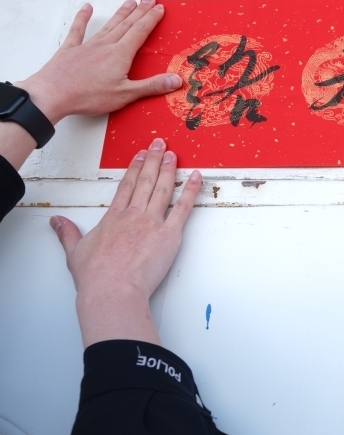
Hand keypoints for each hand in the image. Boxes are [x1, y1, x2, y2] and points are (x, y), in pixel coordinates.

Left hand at [14, 0, 180, 123]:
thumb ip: (151, 86)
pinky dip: (83, 17)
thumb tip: (176, 79)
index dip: (151, 19)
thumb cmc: (89, 96)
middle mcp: (106, 45)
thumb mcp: (126, 94)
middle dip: (140, 11)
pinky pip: (78, 30)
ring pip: (109, 25)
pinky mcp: (71, 50)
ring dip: (121, 13)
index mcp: (120, 55)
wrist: (53, 94)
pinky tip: (87, 8)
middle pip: (127, 25)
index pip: (140, 32)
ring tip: (130, 1)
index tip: (159, 9)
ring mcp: (87, 46)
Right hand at [50, 138, 200, 347]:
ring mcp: (151, 223)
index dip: (134, 168)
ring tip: (173, 154)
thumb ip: (67, 233)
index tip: (139, 155)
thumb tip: (57, 222)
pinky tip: (195, 178)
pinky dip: (190, 191)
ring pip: (162, 189)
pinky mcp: (168, 235)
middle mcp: (133, 215)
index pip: (125, 186)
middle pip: (144, 181)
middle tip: (159, 144)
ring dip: (168, 169)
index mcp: (113, 218)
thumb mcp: (74, 252)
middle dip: (153, 160)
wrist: (112, 290)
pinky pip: (183, 208)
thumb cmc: (95, 276)